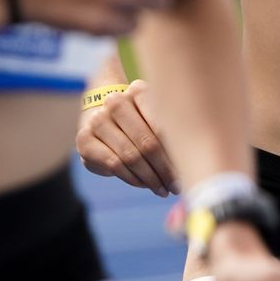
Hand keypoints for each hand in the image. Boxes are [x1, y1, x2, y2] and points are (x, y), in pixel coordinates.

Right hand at [77, 78, 179, 196]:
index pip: (163, 125)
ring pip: (130, 156)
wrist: (104, 120)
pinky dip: (133, 178)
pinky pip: (114, 165)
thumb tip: (194, 162)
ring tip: (163, 189)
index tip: (189, 168)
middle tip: (176, 186)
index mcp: (138, 90)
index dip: (177, 150)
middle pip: (147, 143)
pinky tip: (144, 184)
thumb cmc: (141, 123)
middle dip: (165, 169)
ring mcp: (97, 120)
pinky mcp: (85, 140)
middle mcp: (115, 101)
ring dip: (150, 178)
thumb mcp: (158, 120)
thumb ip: (175, 134)